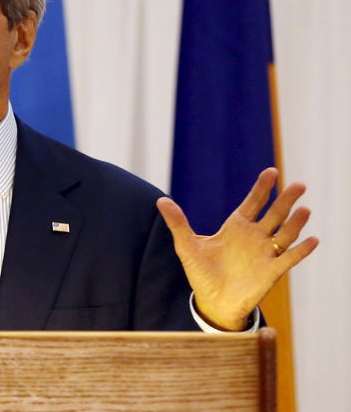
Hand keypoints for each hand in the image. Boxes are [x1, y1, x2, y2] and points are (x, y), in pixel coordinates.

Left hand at [157, 168, 317, 330]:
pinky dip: (302, 250)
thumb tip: (161, 201)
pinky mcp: (272, 271)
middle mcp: (254, 236)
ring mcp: (265, 253)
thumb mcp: (187, 246)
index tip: (271, 172)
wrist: (212, 301)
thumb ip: (178, 223)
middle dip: (286, 200)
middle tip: (299, 185)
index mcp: (236, 227)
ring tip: (305, 209)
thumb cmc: (202, 273)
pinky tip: (312, 240)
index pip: (253, 202)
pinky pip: (290, 258)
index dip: (262, 187)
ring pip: (285, 233)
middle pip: (274, 213)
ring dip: (296, 222)